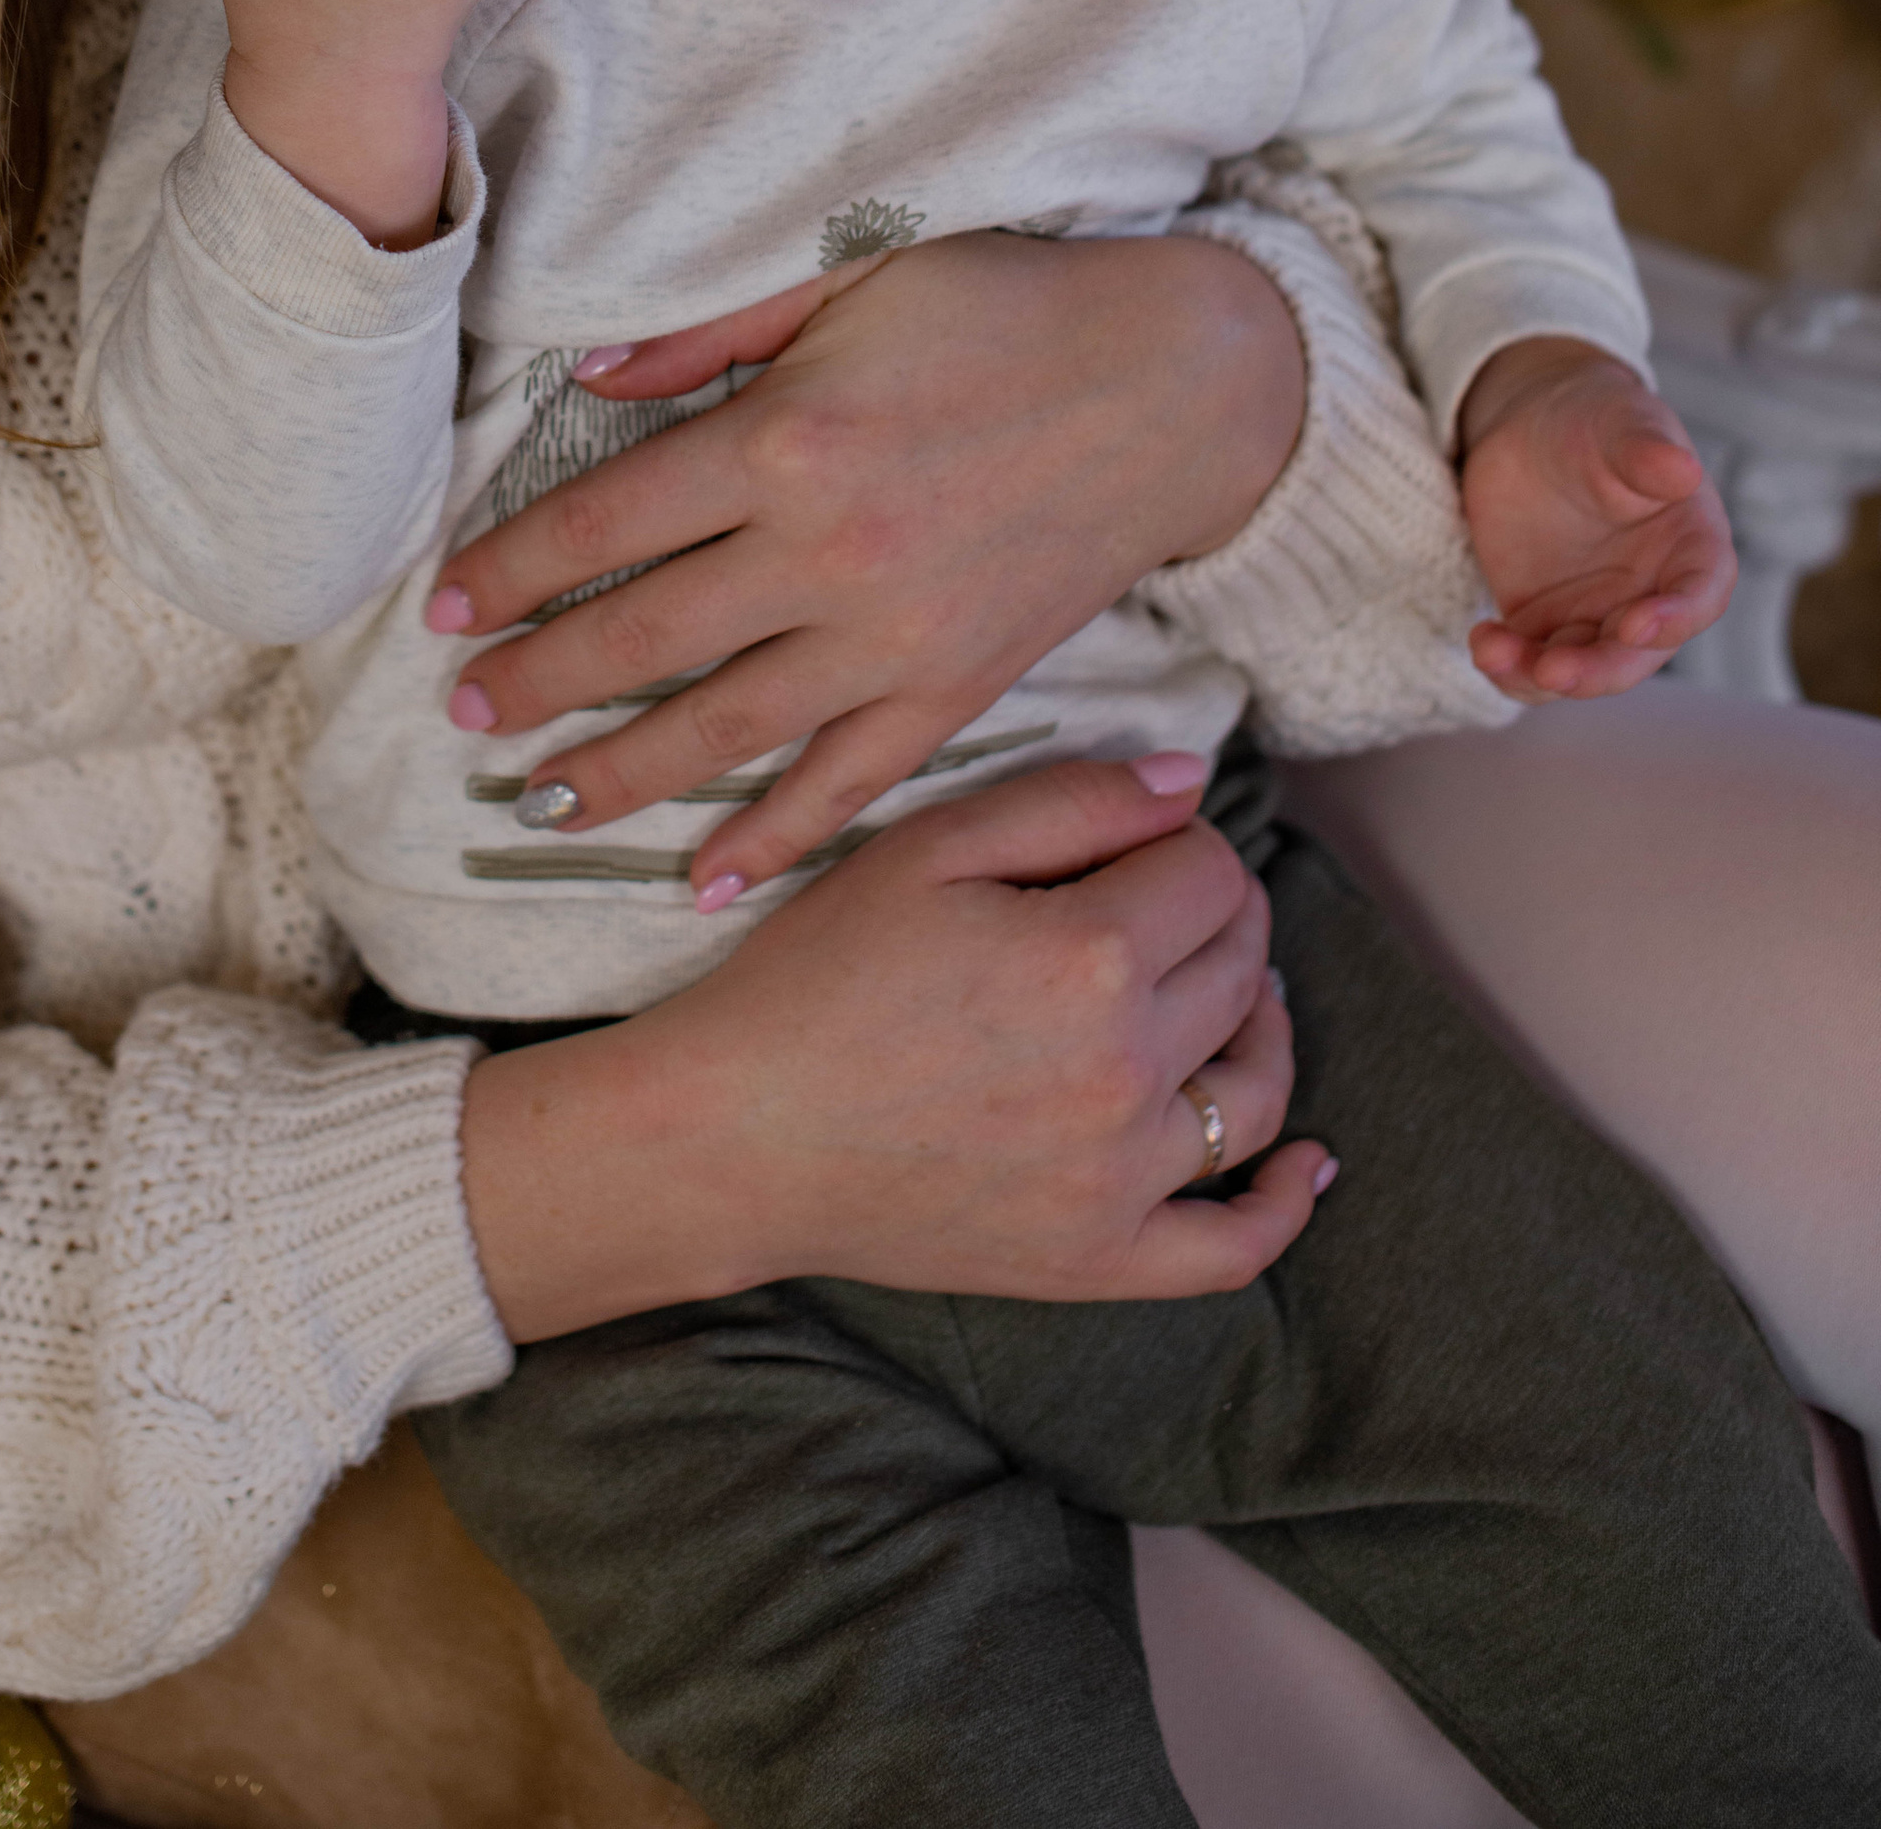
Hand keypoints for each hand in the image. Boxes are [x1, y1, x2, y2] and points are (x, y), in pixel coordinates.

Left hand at [427, 227, 1305, 897]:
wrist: (1179, 385)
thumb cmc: (1006, 309)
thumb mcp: (849, 280)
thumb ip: (709, 338)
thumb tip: (586, 381)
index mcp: (786, 441)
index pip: (603, 524)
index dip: (509, 571)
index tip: (446, 606)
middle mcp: (826, 554)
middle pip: (640, 640)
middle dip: (534, 682)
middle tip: (461, 710)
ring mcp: (893, 639)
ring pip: (721, 731)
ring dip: (616, 774)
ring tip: (535, 799)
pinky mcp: (957, 691)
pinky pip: (844, 785)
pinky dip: (772, 840)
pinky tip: (702, 879)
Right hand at [460, 754, 1333, 1336]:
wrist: (734, 1135)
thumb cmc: (816, 978)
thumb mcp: (925, 849)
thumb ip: (1068, 801)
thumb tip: (1191, 785)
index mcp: (1087, 956)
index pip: (1208, 871)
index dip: (1179, 841)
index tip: (1134, 844)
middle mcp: (1125, 1070)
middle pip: (1240, 967)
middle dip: (1220, 917)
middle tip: (1169, 902)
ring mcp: (1120, 1177)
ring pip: (1254, 1090)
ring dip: (1261, 1027)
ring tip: (1234, 995)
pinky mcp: (1098, 1258)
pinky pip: (1231, 1246)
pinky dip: (1285, 1203)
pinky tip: (1310, 1159)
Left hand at [1457, 336, 1734, 700]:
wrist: (1532, 426)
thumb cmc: (1595, 418)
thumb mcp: (1620, 421)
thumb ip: (1646, 451)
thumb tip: (1683, 469)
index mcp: (1690, 548)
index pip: (1701, 595)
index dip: (1677, 617)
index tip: (1637, 625)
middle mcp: (1650, 594)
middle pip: (1637, 654)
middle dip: (1598, 670)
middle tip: (1554, 671)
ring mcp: (1596, 613)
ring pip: (1581, 669)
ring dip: (1541, 676)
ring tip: (1495, 652)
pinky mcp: (1544, 620)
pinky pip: (1532, 661)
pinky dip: (1510, 665)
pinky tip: (1483, 640)